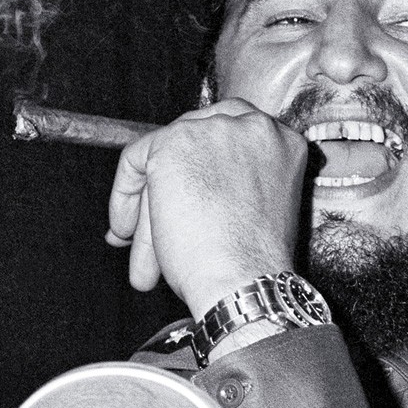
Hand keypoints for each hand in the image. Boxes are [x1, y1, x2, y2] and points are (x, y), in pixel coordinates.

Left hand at [105, 100, 309, 317]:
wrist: (245, 280)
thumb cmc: (255, 262)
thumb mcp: (255, 210)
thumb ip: (229, 185)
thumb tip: (185, 190)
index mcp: (283, 143)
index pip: (232, 137)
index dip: (204, 168)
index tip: (188, 196)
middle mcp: (253, 127)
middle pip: (195, 144)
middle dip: (170, 188)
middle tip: (156, 227)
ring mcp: (213, 130)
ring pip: (164, 157)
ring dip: (148, 208)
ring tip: (143, 254)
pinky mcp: (173, 143)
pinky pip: (134, 160)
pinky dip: (124, 195)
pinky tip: (127, 231)